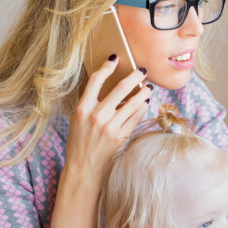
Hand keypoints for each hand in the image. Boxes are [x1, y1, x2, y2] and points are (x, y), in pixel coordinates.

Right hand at [65, 57, 152, 183]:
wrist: (83, 168)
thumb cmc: (79, 142)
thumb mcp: (78, 119)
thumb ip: (90, 103)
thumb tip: (109, 86)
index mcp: (83, 108)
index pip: (96, 80)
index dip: (107, 67)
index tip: (116, 59)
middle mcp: (97, 115)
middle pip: (120, 88)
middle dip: (134, 76)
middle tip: (142, 70)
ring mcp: (110, 127)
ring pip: (133, 103)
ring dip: (143, 92)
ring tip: (148, 87)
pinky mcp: (121, 137)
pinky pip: (136, 117)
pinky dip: (142, 108)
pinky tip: (145, 103)